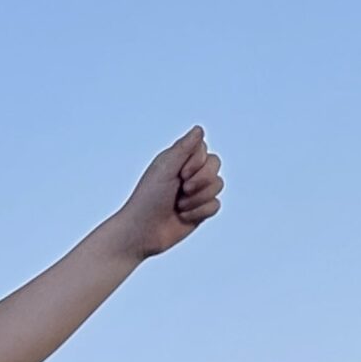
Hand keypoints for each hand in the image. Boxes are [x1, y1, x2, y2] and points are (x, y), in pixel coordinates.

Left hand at [113, 125, 223, 259]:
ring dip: (198, 198)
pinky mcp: (200, 211)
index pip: (204, 149)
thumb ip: (183, 148)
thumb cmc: (148, 199)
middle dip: (201, 180)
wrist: (142, 232)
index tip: (180, 174)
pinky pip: (215, 205)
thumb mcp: (165, 168)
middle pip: (215, 165)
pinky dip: (199, 212)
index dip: (197, 162)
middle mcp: (188, 174)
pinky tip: (183, 217)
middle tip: (182, 190)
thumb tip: (198, 129)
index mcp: (178, 160)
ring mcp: (195, 192)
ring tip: (178, 206)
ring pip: (218, 185)